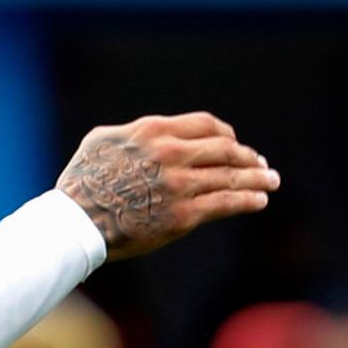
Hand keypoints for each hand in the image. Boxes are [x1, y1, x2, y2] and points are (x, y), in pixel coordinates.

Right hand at [57, 113, 279, 260]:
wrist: (76, 222)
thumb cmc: (83, 180)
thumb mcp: (103, 140)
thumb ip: (136, 133)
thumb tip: (159, 134)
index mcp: (152, 132)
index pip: (207, 125)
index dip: (226, 134)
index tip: (234, 143)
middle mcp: (170, 154)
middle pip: (226, 149)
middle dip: (249, 157)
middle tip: (261, 164)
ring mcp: (179, 185)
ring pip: (232, 177)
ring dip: (258, 178)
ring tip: (271, 181)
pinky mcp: (183, 216)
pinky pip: (227, 204)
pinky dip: (248, 200)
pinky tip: (259, 200)